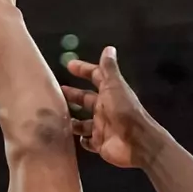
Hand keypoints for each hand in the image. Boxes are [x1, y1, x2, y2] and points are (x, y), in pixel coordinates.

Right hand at [62, 46, 155, 167]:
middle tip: (56, 91)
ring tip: (56, 115)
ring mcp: (102, 127)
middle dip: (72, 95)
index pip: (96, 77)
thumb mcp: (115, 86)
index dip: (84, 70)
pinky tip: (71, 136)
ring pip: (83, 121)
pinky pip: (87, 141)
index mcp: (110, 93)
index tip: (69, 65)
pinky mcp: (100, 143)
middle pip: (86, 99)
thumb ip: (109, 69)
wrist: (135, 142)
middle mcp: (106, 108)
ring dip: (72, 118)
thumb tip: (109, 48)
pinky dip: (81, 139)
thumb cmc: (124, 111)